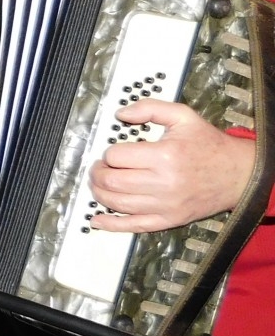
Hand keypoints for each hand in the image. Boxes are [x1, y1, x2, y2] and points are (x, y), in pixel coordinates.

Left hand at [89, 99, 256, 232]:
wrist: (239, 174)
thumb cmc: (209, 145)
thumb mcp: (183, 116)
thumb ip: (150, 108)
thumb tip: (121, 114)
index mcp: (164, 156)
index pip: (116, 157)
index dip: (108, 153)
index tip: (112, 152)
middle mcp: (163, 183)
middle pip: (112, 182)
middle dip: (98, 173)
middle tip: (99, 168)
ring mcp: (165, 205)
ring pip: (117, 203)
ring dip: (99, 193)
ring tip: (99, 184)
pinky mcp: (169, 220)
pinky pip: (133, 226)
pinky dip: (111, 224)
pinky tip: (96, 218)